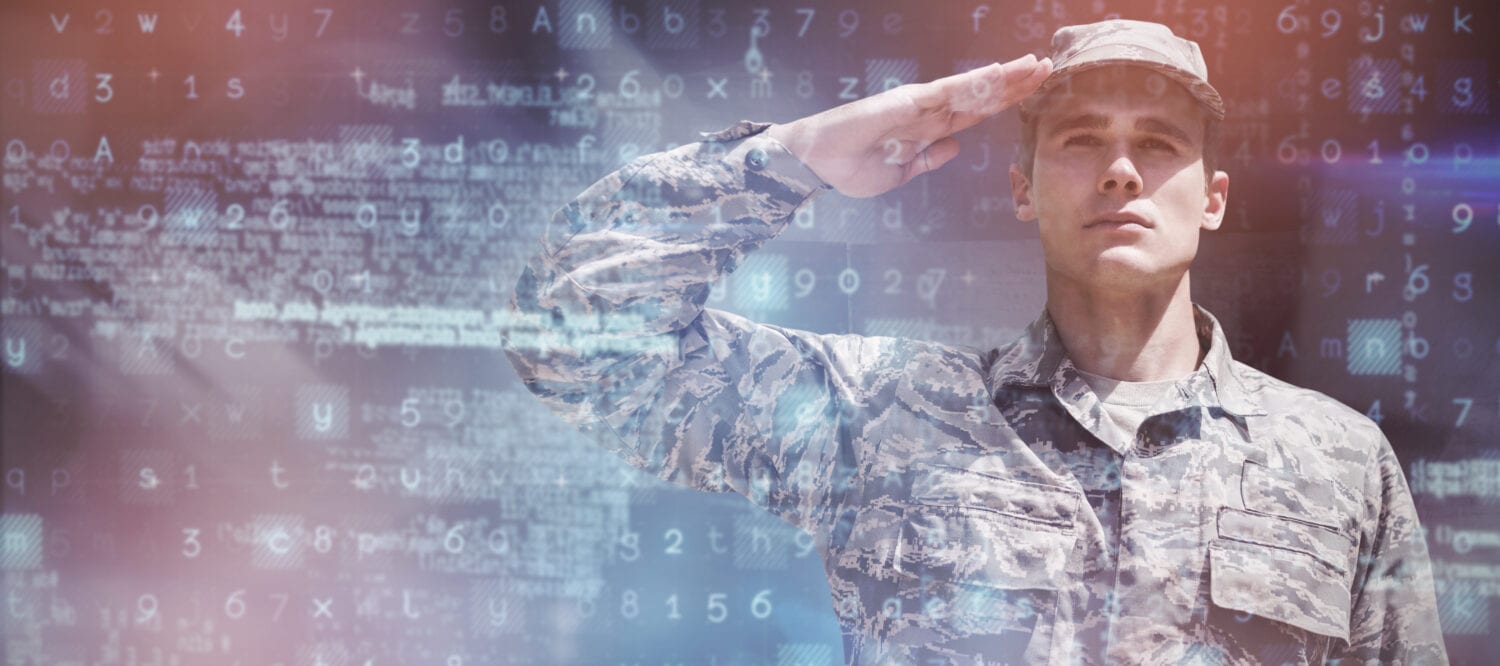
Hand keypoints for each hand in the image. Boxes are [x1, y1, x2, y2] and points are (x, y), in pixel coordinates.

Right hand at [765, 54, 1051, 198]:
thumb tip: (954, 149)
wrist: (819, 163)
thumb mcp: (900, 172)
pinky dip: (978, 81)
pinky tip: (1000, 73)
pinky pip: (951, 91)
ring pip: (973, 88)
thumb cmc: (851, 168)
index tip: (1031, 93)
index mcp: (928, 130)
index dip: (1003, 103)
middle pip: (981, 96)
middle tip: (1047, 69)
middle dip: (1014, 84)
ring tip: (1035, 66)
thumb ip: (928, 160)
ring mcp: (921, 104)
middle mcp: (929, 112)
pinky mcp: (910, 102)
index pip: (974, 113)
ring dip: (1005, 77)